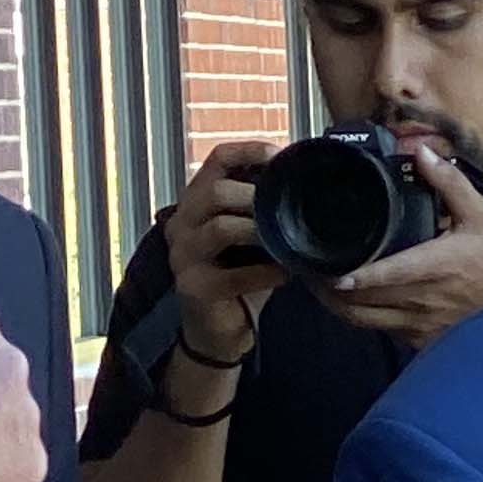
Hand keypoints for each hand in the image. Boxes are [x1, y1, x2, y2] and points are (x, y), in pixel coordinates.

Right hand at [162, 140, 288, 368]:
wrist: (219, 331)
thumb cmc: (239, 276)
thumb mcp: (249, 233)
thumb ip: (261, 205)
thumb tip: (302, 174)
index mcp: (194, 202)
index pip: (217, 159)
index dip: (249, 150)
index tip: (281, 156)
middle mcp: (180, 225)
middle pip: (215, 192)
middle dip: (256, 196)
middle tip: (286, 208)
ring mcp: (182, 258)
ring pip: (220, 228)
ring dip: (260, 232)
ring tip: (286, 239)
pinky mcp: (194, 289)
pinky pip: (234, 275)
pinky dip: (265, 272)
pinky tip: (286, 274)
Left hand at [315, 149, 482, 345]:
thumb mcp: (482, 216)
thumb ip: (450, 183)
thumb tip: (422, 154)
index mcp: (434, 266)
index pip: (385, 275)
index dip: (354, 276)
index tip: (327, 269)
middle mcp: (421, 300)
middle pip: (361, 301)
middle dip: (328, 287)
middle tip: (305, 267)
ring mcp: (417, 324)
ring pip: (363, 320)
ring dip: (335, 304)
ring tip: (315, 284)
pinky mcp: (417, 340)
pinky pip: (377, 330)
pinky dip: (355, 315)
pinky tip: (345, 300)